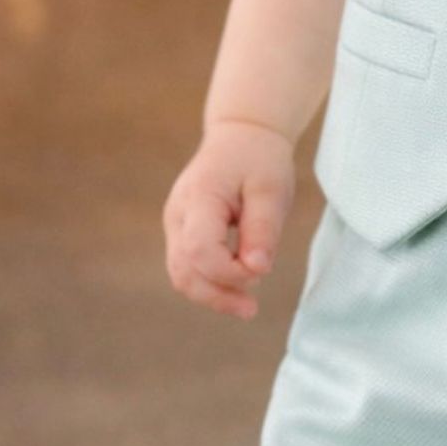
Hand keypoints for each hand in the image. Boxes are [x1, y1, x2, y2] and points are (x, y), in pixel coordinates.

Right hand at [163, 120, 295, 320]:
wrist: (241, 136)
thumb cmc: (259, 160)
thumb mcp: (271, 189)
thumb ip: (262, 229)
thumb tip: (257, 270)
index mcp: (199, 198)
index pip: (200, 250)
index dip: (228, 272)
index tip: (261, 270)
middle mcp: (178, 214)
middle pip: (183, 270)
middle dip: (217, 295)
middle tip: (252, 309)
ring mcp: (175, 224)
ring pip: (181, 274)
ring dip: (211, 295)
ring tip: (247, 306)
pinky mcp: (182, 232)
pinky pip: (188, 267)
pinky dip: (210, 283)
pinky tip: (238, 287)